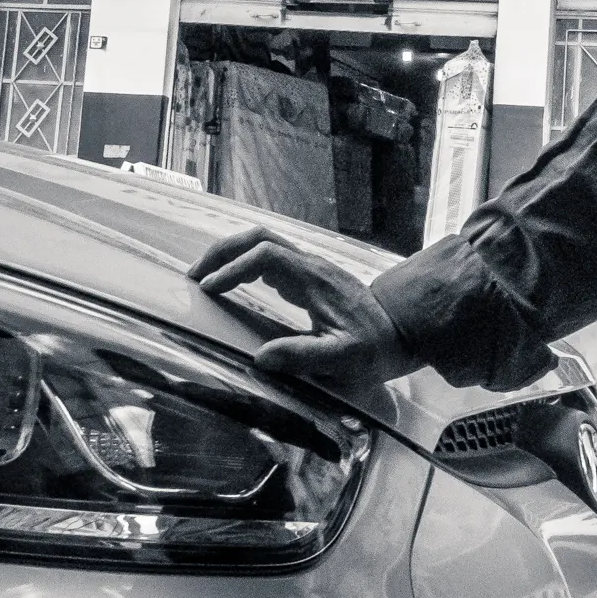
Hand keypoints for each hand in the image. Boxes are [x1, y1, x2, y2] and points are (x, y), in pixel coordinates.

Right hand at [190, 227, 422, 387]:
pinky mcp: (311, 276)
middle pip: (261, 237)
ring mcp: (312, 267)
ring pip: (266, 243)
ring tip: (205, 278)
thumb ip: (305, 357)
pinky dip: (246, 263)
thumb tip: (261, 358)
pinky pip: (273, 257)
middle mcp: (312, 265)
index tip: (208, 290)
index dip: (233, 269)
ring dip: (233, 254)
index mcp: (315, 279)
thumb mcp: (344, 359)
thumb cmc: (374, 348)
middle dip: (224, 251)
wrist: (402, 333)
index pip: (266, 256)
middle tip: (195, 276)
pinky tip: (233, 283)